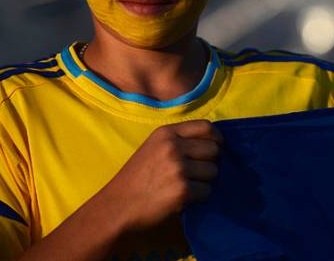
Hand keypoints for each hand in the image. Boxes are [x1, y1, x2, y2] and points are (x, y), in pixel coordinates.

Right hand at [102, 119, 221, 231]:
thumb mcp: (153, 148)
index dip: (216, 139)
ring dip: (205, 182)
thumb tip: (215, 144)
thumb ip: (179, 141)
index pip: (206, 127)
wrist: (116, 207)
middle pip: (214, 150)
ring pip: (213, 172)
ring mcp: (178, 168)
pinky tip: (183, 199)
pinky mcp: (182, 190)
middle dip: (211, 163)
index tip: (215, 149)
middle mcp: (173, 147)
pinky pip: (207, 191)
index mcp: (166, 133)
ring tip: (187, 187)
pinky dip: (199, 198)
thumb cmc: (136, 179)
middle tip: (197, 174)